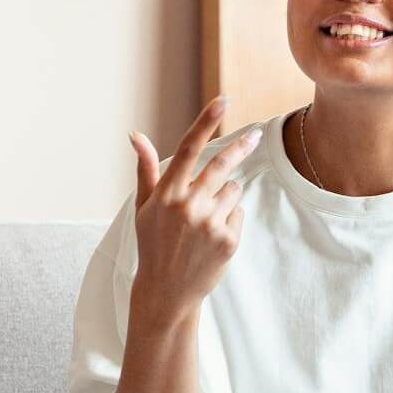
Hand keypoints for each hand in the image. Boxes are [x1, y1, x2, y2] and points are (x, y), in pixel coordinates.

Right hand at [127, 95, 259, 322]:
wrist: (166, 291)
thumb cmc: (153, 245)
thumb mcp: (144, 207)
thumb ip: (147, 170)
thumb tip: (136, 135)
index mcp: (166, 194)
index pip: (189, 148)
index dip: (206, 122)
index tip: (223, 101)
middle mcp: (188, 206)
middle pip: (222, 164)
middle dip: (242, 146)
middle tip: (256, 135)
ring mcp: (210, 224)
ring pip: (233, 190)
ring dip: (225, 196)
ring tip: (206, 219)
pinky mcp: (228, 240)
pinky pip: (238, 213)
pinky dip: (230, 218)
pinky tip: (213, 236)